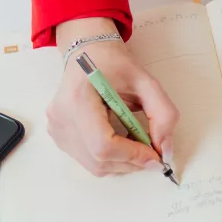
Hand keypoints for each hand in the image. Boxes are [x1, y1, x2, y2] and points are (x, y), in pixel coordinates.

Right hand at [48, 18, 178, 176]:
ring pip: (95, 166)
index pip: (103, 145)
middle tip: (151, 152)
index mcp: (78, 99)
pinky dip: (110, 159)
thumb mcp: (147, 83)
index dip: (132, 156)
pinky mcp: (59, 137)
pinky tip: (119, 141)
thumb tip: (164, 150)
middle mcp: (61, 117)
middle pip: (100, 160)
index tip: (154, 155)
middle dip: (131, 161)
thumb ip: (163, 115)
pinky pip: (88, 161)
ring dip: (123, 162)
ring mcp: (57, 129)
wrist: (89, 55)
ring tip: (135, 143)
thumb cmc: (114, 66)